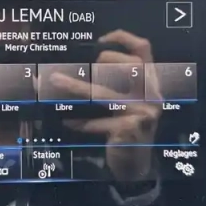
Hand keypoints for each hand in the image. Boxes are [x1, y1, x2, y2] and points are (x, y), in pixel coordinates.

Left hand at [49, 30, 160, 180]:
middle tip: (86, 67)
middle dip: (105, 60)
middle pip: (130, 65)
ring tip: (54, 80)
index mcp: (151, 83)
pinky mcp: (130, 129)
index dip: (124, 38)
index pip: (144, 50)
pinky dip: (82, 122)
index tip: (101, 39)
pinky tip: (69, 122)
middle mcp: (151, 95)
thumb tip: (82, 64)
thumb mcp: (128, 103)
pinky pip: (99, 121)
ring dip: (76, 86)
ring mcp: (142, 112)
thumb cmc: (127, 129)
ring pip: (104, 93)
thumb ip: (117, 84)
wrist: (136, 167)